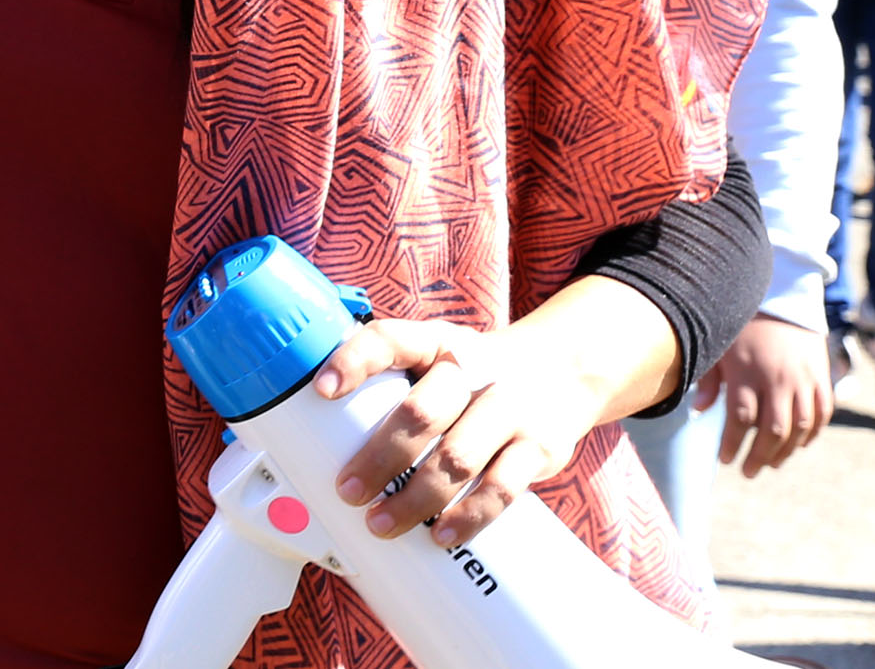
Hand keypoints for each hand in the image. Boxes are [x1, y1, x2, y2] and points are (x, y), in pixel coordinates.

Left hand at [319, 318, 599, 546]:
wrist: (563, 369)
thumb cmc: (472, 372)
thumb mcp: (436, 354)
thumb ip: (390, 380)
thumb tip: (312, 426)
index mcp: (435, 341)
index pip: (389, 339)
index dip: (354, 361)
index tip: (320, 390)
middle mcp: (473, 369)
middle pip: (420, 412)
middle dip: (379, 457)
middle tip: (346, 491)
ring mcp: (510, 408)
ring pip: (458, 457)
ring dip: (416, 497)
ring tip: (380, 523)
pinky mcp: (540, 447)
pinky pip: (503, 487)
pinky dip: (470, 516)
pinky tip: (441, 535)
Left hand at [699, 314, 831, 476]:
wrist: (783, 299)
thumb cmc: (742, 325)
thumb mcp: (720, 347)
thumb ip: (710, 380)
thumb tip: (696, 412)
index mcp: (748, 372)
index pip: (740, 418)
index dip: (732, 443)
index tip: (724, 460)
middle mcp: (778, 379)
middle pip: (771, 430)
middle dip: (758, 456)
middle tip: (747, 471)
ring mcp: (804, 380)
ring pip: (798, 427)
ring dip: (785, 451)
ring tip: (771, 464)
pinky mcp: (822, 378)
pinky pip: (821, 414)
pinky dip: (811, 433)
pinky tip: (798, 445)